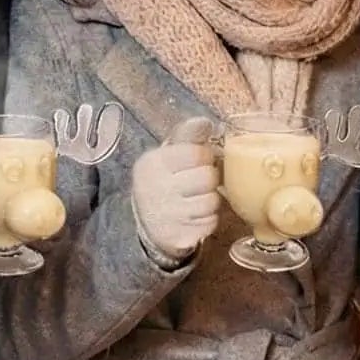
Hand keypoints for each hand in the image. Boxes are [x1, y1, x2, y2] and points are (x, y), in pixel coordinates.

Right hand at [132, 118, 220, 262]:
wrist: (147, 223)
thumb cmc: (164, 180)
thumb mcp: (168, 154)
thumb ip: (187, 135)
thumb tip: (207, 122)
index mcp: (153, 163)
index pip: (198, 153)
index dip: (205, 156)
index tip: (197, 162)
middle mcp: (156, 189)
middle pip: (209, 177)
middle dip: (209, 179)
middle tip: (199, 182)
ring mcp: (167, 216)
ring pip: (212, 201)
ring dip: (211, 200)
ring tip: (197, 199)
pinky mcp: (178, 237)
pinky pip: (211, 223)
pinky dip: (208, 219)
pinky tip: (195, 216)